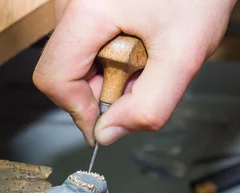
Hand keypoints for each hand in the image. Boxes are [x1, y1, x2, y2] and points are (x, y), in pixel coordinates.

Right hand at [33, 0, 236, 145]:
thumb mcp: (184, 57)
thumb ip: (149, 105)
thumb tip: (107, 133)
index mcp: (87, 10)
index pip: (54, 78)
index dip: (78, 110)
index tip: (105, 123)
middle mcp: (71, 1)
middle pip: (65, 69)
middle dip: (102, 86)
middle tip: (143, 75)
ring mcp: (76, 0)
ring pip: (74, 58)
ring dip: (108, 70)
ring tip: (145, 53)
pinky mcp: (84, 1)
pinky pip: (84, 42)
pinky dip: (109, 54)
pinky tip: (137, 41)